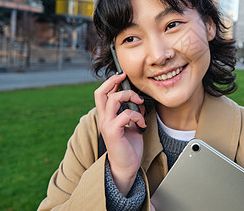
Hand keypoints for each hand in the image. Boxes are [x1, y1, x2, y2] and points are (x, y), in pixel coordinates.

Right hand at [94, 72, 146, 195]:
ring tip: (139, 103)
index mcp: (106, 116)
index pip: (102, 94)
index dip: (110, 82)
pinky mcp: (113, 132)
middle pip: (101, 93)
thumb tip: (138, 101)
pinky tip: (142, 124)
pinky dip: (137, 116)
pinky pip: (125, 115)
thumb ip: (131, 113)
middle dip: (113, 81)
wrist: (126, 167)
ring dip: (129, 97)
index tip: (122, 75)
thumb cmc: (128, 147)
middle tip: (125, 78)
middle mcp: (104, 119)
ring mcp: (107, 125)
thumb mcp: (131, 125)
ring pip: (113, 100)